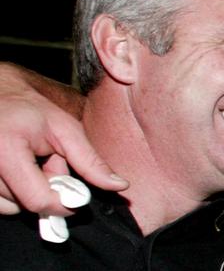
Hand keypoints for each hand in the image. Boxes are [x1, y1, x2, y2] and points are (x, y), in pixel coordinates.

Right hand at [0, 63, 127, 215]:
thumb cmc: (30, 109)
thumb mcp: (65, 129)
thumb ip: (91, 161)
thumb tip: (119, 186)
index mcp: (7, 151)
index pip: (38, 199)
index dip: (63, 202)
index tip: (76, 193)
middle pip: (26, 204)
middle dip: (46, 188)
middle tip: (49, 161)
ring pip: (11, 207)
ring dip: (27, 191)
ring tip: (31, 163)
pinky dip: (12, 193)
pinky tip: (17, 170)